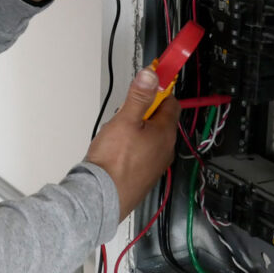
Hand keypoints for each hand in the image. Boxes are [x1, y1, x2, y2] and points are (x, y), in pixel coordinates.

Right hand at [86, 67, 179, 220]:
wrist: (102, 196)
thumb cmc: (114, 162)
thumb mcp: (124, 120)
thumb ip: (138, 97)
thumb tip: (151, 76)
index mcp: (165, 133)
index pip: (171, 103)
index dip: (160, 90)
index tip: (149, 82)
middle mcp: (165, 149)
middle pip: (159, 120)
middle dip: (143, 111)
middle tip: (125, 111)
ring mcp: (155, 164)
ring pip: (149, 137)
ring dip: (136, 130)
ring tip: (116, 133)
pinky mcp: (143, 175)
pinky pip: (141, 153)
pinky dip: (131, 146)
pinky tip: (115, 150)